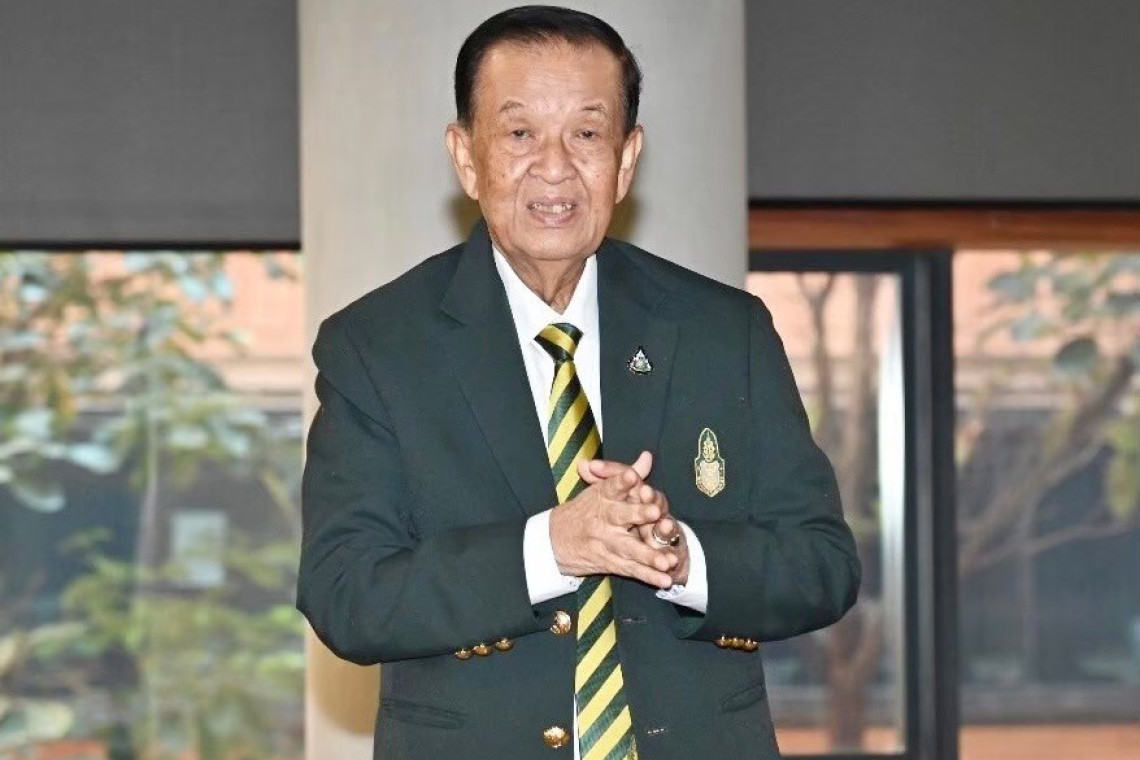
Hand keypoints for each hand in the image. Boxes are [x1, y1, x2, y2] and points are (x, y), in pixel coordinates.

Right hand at [549, 453, 677, 588]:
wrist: (554, 541)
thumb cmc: (585, 510)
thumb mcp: (601, 489)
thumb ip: (627, 474)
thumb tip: (647, 457)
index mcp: (601, 497)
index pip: (611, 486)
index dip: (621, 480)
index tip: (632, 475)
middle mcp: (603, 519)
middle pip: (620, 516)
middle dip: (638, 514)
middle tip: (656, 512)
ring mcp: (606, 543)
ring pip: (629, 549)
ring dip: (649, 556)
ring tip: (668, 561)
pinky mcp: (609, 562)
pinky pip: (631, 570)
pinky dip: (648, 577)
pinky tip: (665, 581)